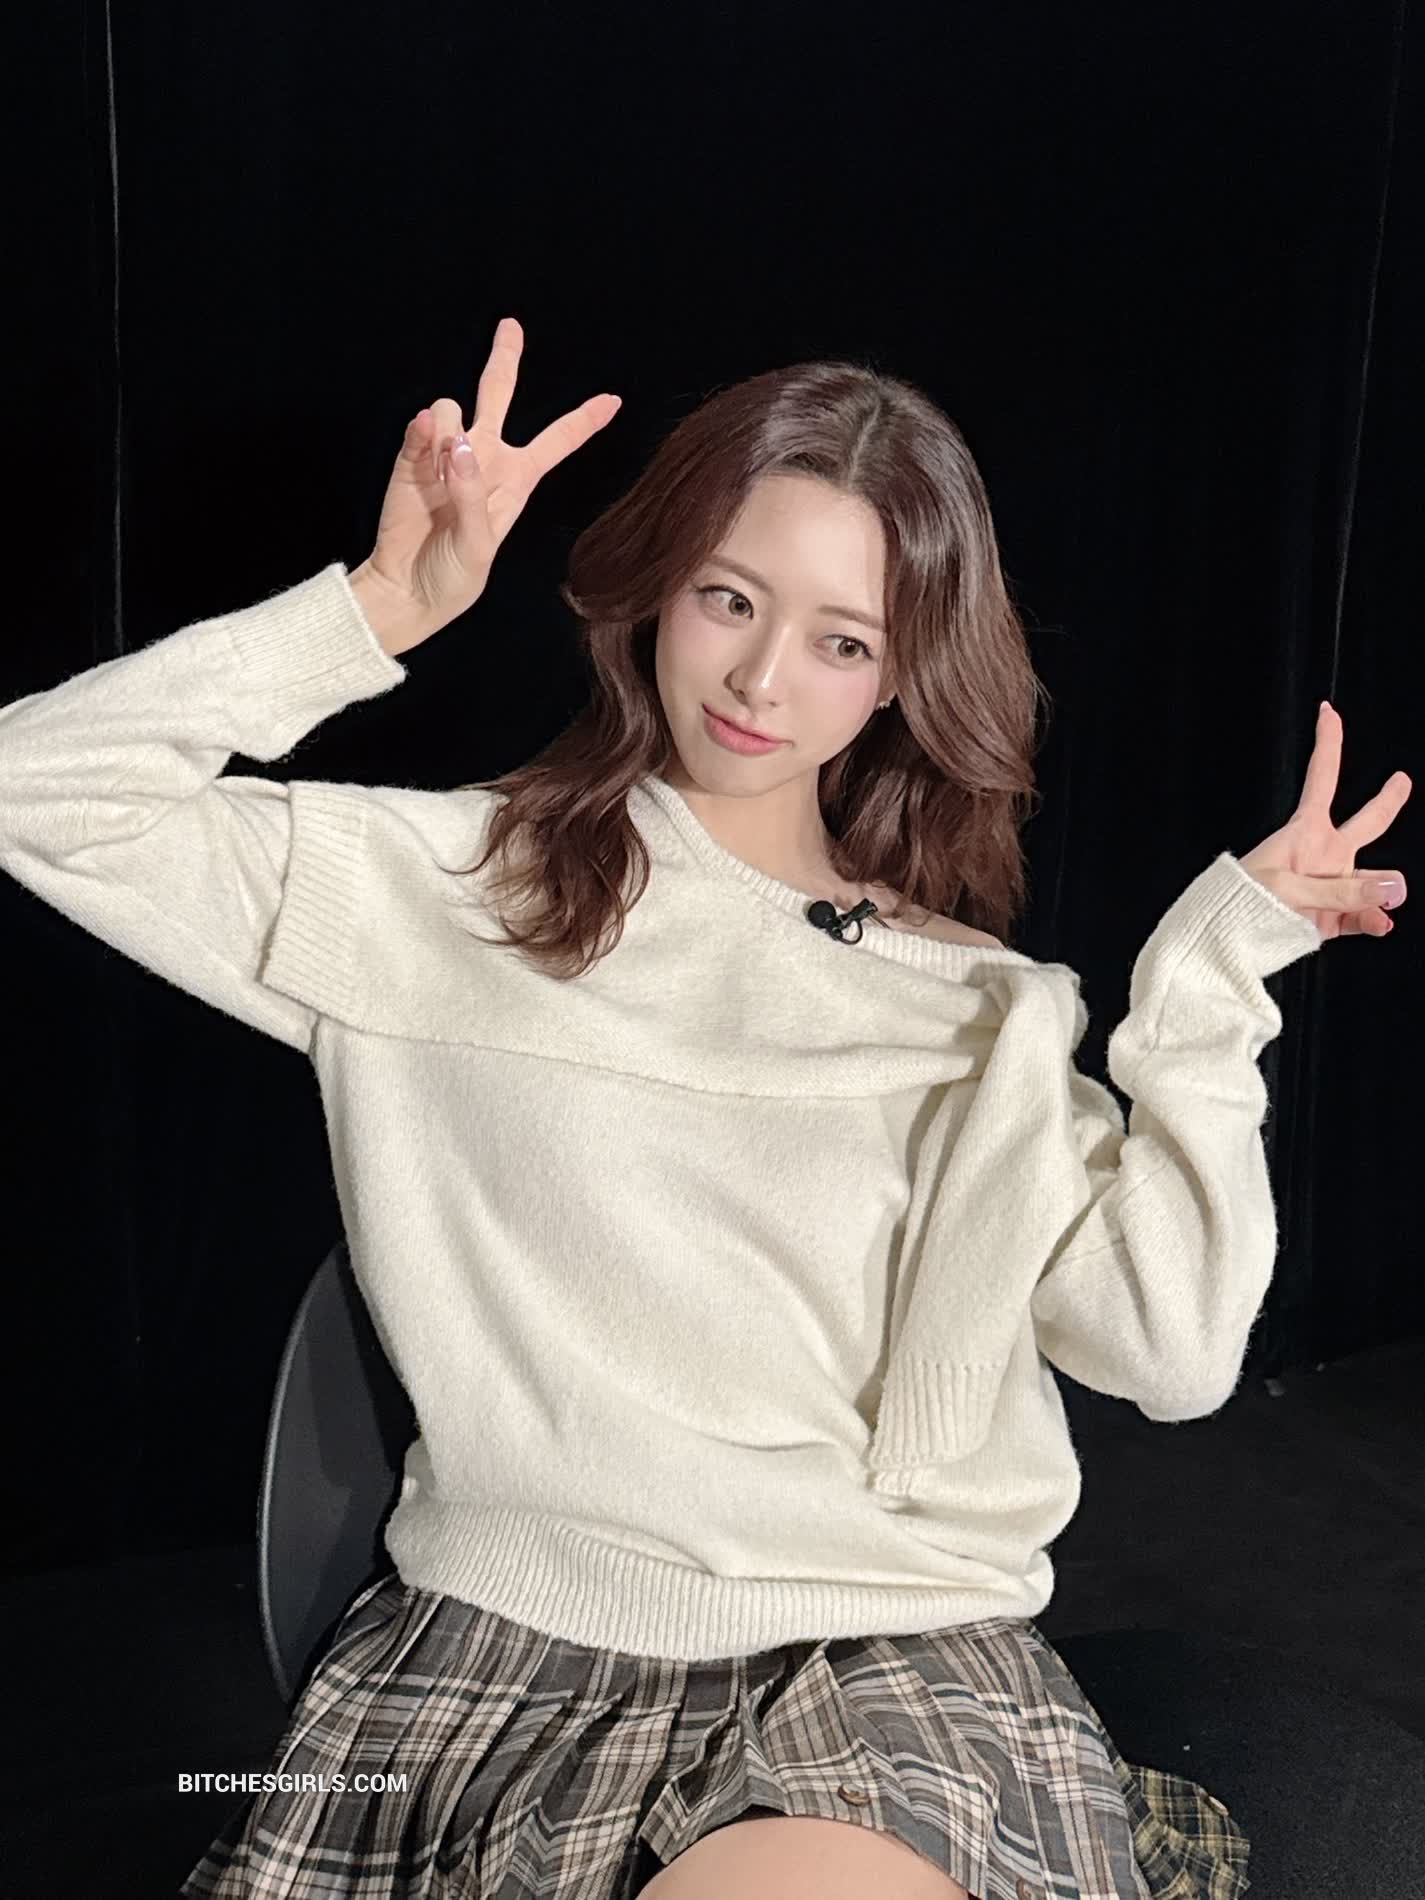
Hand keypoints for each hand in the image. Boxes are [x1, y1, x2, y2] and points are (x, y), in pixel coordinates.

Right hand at [353, 316, 620, 653]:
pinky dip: (422, 431)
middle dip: (504, 358)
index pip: (556, 442)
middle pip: (496, 394)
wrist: (406, 590)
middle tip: (510, 326)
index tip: (613, 400)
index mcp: (516, 480)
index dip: (583, 420)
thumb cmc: (453, 577)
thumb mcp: (479, 547)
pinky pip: (420, 425)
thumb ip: (473, 495)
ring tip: (442, 475)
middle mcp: (484, 458)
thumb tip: (458, 445)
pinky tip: (423, 445)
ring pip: (451, 408)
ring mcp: (446, 454)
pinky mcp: (412, 457)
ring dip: (449, 431)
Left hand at [1239, 700, 1411, 938]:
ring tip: (1384, 902)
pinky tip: (1380, 924)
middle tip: (1401, 780)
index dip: (1328, 744)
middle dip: (1387, 801)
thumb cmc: (1243, 904)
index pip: (1323, 778)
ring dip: (1381, 892)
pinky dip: (1374, 921)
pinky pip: (1363, 916)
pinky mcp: (1329, 917)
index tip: (1327, 711)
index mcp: (1304, 831)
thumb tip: (1394, 890)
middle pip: (1366, 821)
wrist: (1225, 939)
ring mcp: (1329, 886)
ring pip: (1371, 881)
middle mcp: (1323, 854)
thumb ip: (1344, 892)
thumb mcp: (1291, 891)